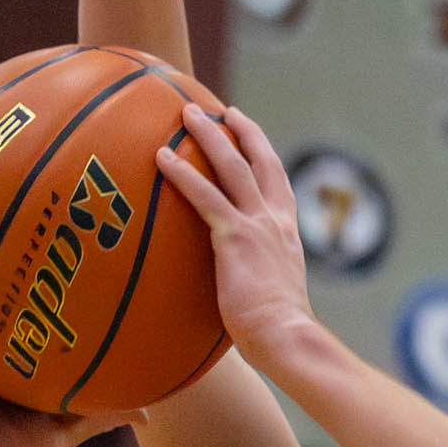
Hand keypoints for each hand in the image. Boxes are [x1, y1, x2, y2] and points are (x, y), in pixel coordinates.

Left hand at [153, 103, 318, 364]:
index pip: (277, 182)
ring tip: (186, 113)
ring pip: (231, 166)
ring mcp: (257, 225)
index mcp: (287, 234)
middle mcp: (275, 221)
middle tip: (220, 110)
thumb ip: (258, 280)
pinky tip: (161, 156)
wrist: (287, 336)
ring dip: (209, 136)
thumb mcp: (273, 297)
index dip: (262, 153)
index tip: (249, 132)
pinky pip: (204, 196)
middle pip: (258, 161)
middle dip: (239, 131)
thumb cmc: (278, 332)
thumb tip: (241, 292)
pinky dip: (182, 174)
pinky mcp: (234, 237)